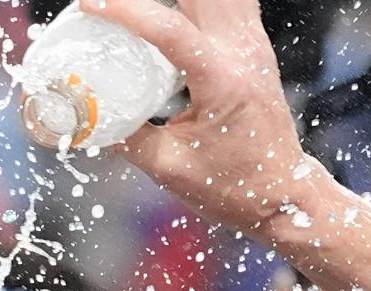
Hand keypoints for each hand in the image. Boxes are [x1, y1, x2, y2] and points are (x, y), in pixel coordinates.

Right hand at [84, 0, 323, 233]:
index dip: (125, 10)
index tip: (89, 5)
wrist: (281, 192)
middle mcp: (243, 53)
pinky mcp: (254, 46)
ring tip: (141, 6)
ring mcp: (253, 45)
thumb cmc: (235, 186)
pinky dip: (200, 3)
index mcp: (223, 81)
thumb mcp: (169, 167)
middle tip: (113, 2)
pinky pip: (230, 3)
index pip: (169, 28)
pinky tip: (177, 8)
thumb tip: (91, 117)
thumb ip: (126, 137)